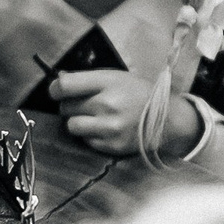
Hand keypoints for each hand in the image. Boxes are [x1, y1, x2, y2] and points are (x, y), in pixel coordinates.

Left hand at [50, 69, 196, 157]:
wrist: (167, 119)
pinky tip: (103, 129)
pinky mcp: (111, 146)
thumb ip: (87, 80)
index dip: (55, 88)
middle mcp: (107, 105)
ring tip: (91, 118)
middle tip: (84, 104)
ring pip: (72, 126)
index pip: (65, 86)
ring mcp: (109, 128)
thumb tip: (58, 81)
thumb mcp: (116, 77)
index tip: (57, 90)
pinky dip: (89, 135)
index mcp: (108, 82)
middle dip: (70, 105)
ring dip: (77, 121)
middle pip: (66, 107)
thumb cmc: (138, 94)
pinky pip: (85, 140)